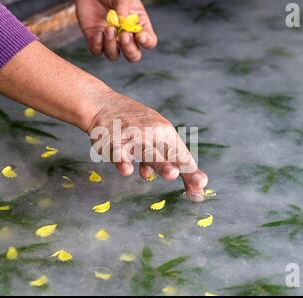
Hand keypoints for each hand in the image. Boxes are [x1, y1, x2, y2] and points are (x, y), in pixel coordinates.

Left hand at [75, 0, 157, 61]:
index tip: (140, 36)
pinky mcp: (95, 40)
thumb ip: (124, 8)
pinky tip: (98, 33)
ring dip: (111, 45)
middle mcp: (126, 37)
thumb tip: (121, 22)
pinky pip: (98, 51)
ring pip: (114, 55)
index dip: (146, 43)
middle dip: (129, 50)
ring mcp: (110, 40)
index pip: (149, 42)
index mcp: (139, 26)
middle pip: (133, 56)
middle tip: (124, 35)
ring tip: (109, 28)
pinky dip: (98, 45)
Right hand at [87, 91, 208, 200]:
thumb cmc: (136, 125)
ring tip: (169, 174)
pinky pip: (118, 154)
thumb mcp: (156, 136)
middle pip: (166, 154)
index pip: (181, 155)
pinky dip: (122, 161)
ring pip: (145, 153)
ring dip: (156, 163)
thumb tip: (198, 186)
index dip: (190, 173)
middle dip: (176, 166)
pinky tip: (127, 169)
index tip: (199, 188)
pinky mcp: (112, 143)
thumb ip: (173, 160)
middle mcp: (151, 134)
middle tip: (181, 174)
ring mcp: (132, 139)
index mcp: (165, 132)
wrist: (103, 104)